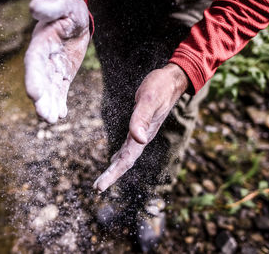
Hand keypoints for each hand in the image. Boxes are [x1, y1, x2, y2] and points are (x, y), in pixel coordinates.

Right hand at [25, 0, 89, 122]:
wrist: (74, 18)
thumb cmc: (67, 8)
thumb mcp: (62, 5)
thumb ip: (50, 8)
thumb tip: (34, 7)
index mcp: (40, 43)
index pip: (34, 62)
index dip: (33, 78)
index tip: (34, 94)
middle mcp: (43, 59)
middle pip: (40, 81)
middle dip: (42, 99)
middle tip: (45, 116)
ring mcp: (52, 68)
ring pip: (50, 89)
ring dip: (50, 105)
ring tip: (52, 120)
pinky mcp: (62, 74)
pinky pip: (60, 90)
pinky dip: (60, 102)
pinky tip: (62, 115)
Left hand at [93, 64, 188, 192]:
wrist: (172, 81)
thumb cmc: (160, 87)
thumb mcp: (149, 100)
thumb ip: (142, 118)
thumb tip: (139, 139)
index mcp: (143, 135)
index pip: (126, 160)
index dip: (113, 174)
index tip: (100, 187)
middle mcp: (142, 137)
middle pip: (125, 162)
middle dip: (111, 175)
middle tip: (96, 188)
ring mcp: (142, 133)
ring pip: (126, 155)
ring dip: (115, 168)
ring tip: (104, 179)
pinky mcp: (140, 126)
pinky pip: (128, 146)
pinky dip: (120, 155)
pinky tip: (115, 158)